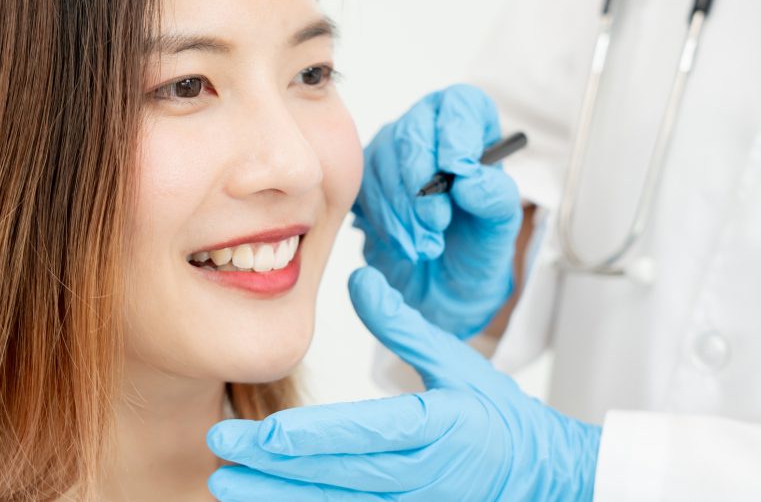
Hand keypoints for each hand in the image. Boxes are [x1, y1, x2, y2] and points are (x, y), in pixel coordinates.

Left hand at [207, 267, 600, 501]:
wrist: (541, 475)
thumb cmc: (498, 417)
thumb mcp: (457, 362)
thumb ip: (403, 325)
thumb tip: (359, 281)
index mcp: (431, 430)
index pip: (354, 436)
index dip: (299, 439)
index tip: (251, 433)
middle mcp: (417, 476)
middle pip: (332, 476)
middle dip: (271, 469)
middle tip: (219, 453)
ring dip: (278, 498)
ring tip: (228, 486)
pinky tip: (270, 501)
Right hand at [352, 84, 522, 337]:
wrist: (440, 292)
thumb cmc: (475, 251)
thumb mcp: (500, 232)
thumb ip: (496, 199)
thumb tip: (470, 178)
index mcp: (472, 131)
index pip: (460, 104)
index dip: (456, 131)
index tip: (458, 171)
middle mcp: (430, 132)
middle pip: (414, 128)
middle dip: (422, 181)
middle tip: (437, 223)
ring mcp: (393, 153)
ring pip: (383, 159)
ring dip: (402, 210)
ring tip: (425, 247)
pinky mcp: (366, 179)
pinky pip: (361, 186)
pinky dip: (382, 220)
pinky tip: (403, 243)